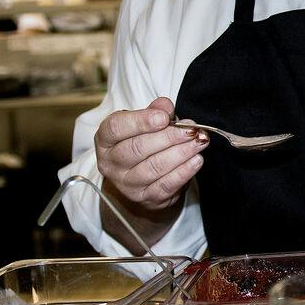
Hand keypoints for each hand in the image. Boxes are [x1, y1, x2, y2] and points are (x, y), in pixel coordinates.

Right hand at [94, 96, 206, 213]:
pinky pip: (166, 185)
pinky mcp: (145, 198)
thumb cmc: (143, 142)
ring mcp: (126, 184)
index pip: (116, 128)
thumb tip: (165, 106)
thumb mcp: (144, 122)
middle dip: (169, 137)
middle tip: (191, 130)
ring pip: (154, 167)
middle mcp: (111, 163)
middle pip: (137, 148)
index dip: (140, 121)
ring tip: (199, 142)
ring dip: (181, 153)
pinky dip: (184, 172)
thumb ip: (154, 111)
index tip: (164, 117)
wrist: (142, 179)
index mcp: (106, 140)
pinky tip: (196, 160)